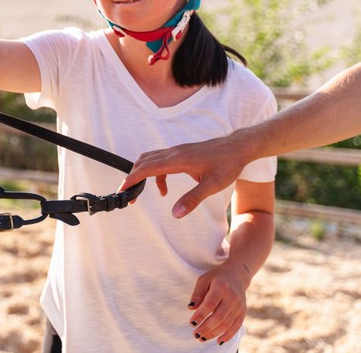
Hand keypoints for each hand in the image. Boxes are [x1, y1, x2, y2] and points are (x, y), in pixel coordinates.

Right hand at [116, 136, 246, 217]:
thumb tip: (175, 213)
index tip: (122, 190)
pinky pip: (159, 160)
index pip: (147, 167)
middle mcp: (174, 152)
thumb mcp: (212, 185)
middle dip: (132, 177)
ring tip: (142, 192)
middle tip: (128, 195)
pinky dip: (155, 174)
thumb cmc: (227, 164)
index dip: (132, 178)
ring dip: (142, 174)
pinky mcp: (181, 152)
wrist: (238, 147)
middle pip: (143, 162)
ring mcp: (177, 151)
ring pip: (150, 159)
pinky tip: (164, 189)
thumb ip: (193, 199)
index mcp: (178, 159)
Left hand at [187, 262, 248, 345]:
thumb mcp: (204, 279)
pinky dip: (228, 336)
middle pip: (219, 317)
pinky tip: (218, 342)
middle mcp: (232, 297)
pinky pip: (236, 327)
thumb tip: (191, 308)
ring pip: (227, 324)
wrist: (237, 275)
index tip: (191, 323)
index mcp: (221, 287)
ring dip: (214, 333)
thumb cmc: (216, 278)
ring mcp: (239, 306)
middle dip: (206, 328)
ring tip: (202, 338)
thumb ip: (197, 293)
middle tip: (195, 334)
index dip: (200, 315)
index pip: (209, 304)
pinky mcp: (243, 312)